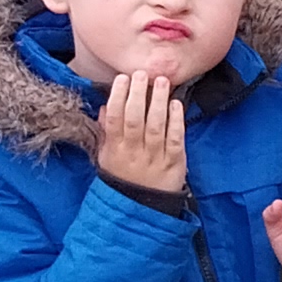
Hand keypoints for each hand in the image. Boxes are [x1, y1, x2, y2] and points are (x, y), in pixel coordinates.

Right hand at [94, 68, 187, 194]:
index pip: (115, 119)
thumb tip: (104, 107)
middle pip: (135, 119)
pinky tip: (176, 104)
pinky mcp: (174, 162)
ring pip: (156, 127)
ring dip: (158, 102)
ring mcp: (155, 157)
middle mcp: (134, 152)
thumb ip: (105, 132)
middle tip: (142, 74)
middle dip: (138, 95)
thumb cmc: (122, 177)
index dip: (118, 97)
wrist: (140, 207)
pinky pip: (175, 139)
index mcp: (115, 149)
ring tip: (162, 82)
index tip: (122, 78)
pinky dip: (176, 121)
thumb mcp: (106, 157)